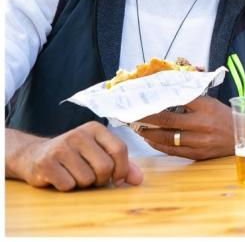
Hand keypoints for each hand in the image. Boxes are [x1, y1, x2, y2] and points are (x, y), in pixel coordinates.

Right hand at [7, 122, 142, 190]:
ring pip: (86, 179)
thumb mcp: (98, 154)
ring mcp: (60, 147)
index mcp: (95, 128)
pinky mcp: (46, 163)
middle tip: (91, 178)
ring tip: (73, 174)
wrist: (34, 155)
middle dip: (101, 180)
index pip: (119, 149)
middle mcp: (78, 134)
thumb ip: (121, 165)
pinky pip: (68, 185)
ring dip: (82, 184)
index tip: (117, 179)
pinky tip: (60, 177)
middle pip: (104, 167)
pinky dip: (67, 187)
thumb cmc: (73, 156)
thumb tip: (139, 180)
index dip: (122, 169)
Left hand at [137, 95, 233, 159]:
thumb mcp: (211, 103)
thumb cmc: (224, 117)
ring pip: (167, 137)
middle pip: (168, 120)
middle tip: (133, 115)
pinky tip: (151, 140)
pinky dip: (159, 145)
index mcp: (206, 106)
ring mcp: (200, 140)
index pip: (178, 99)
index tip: (145, 99)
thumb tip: (167, 93)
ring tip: (138, 128)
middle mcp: (202, 123)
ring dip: (149, 133)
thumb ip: (191, 98)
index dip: (159, 100)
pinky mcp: (198, 153)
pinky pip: (173, 150)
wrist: (242, 138)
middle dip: (147, 118)